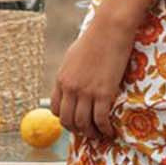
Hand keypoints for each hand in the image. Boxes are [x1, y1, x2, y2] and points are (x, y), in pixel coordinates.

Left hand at [51, 7, 137, 140]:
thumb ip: (71, 74)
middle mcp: (71, 88)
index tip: (74, 122)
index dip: (64, 119)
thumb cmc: (95, 39)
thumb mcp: (73, 57)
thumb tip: (73, 84)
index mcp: (61, 79)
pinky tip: (110, 131)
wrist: (110, 30)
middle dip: (77, 130)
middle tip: (87, 133)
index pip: (55, 109)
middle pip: (67, 120)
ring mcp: (86, 92)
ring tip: (99, 134)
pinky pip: (100, 119)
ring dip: (91, 133)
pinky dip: (104, 129)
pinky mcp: (104, 93)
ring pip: (83, 123)